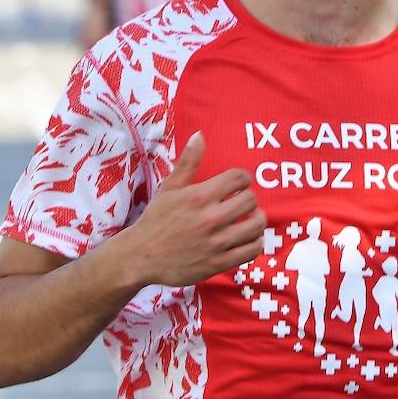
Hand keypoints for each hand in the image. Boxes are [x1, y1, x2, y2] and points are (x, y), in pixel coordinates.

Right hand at [119, 132, 265, 288]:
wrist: (141, 257)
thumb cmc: (156, 220)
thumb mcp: (169, 188)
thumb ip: (188, 163)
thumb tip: (200, 135)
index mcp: (199, 196)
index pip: (239, 178)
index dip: (242, 179)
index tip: (236, 186)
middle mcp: (210, 218)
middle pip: (251, 200)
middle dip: (249, 199)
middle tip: (241, 203)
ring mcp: (216, 242)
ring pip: (256, 225)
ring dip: (256, 220)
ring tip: (248, 219)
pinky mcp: (219, 263)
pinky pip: (252, 250)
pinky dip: (255, 242)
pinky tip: (247, 239)